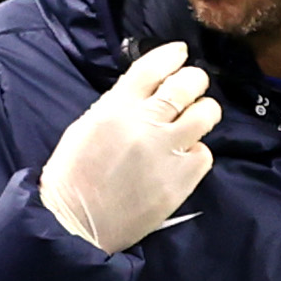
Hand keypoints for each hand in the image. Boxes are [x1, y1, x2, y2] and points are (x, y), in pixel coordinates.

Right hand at [37, 42, 220, 252]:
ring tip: (194, 120)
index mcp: (115, 107)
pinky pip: (204, 153)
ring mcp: (165, 151)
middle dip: (194, 80)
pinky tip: (181, 158)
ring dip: (203, 112)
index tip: (180, 53)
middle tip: (193, 86)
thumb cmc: (74, 177)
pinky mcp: (180, 179)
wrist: (77, 226)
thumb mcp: (85, 127)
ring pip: (206, 113)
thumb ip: (117, 104)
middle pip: (187, 84)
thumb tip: (147, 91)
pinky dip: (196, 153)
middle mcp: (144, 123)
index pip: (153, 66)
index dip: (172, 55)